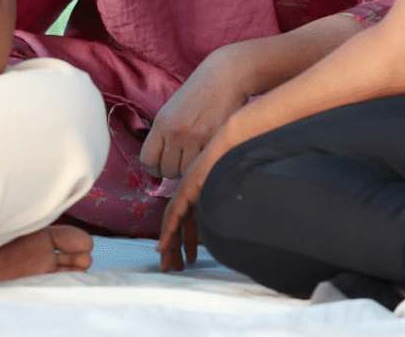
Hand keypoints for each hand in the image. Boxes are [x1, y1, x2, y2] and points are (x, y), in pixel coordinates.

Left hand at [139, 46, 247, 179]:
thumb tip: (158, 164)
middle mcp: (176, 134)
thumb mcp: (171, 109)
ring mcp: (196, 139)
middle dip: (173, 169)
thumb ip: (164, 135)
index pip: (147, 160)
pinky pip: (204, 166)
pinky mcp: (215, 142)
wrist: (225, 77)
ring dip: (189, 170)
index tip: (161, 164)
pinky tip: (207, 154)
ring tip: (195, 156)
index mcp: (161, 124)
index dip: (153, 166)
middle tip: (182, 160)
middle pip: (167, 171)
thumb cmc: (197, 92)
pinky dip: (205, 165)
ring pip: (186, 173)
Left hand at [156, 125, 235, 271]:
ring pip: (173, 221)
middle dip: (175, 247)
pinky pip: (176, 212)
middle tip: (171, 267)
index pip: (186, 218)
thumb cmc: (240, 158)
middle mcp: (191, 190)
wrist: (238, 138)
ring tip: (169, 264)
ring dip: (170, 244)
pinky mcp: (190, 187)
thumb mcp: (231, 185)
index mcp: (200, 190)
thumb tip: (236, 226)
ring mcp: (189, 188)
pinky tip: (163, 244)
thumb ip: (225, 202)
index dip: (182, 238)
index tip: (183, 256)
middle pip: (178, 222)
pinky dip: (169, 230)